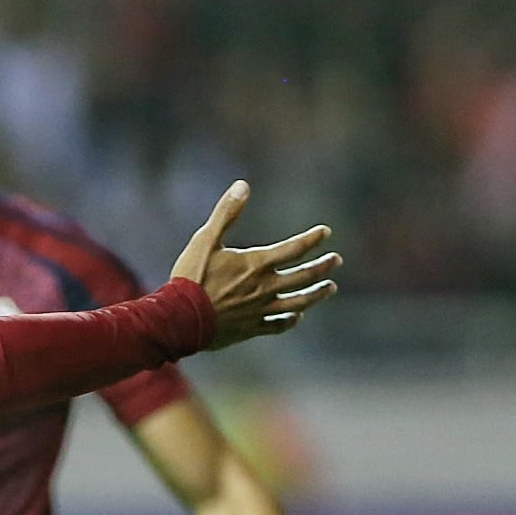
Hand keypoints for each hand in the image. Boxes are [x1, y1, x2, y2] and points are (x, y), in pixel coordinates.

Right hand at [169, 182, 339, 348]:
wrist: (179, 319)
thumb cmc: (191, 277)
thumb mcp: (205, 239)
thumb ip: (226, 213)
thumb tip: (242, 185)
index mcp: (256, 264)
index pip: (294, 249)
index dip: (312, 239)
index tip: (326, 232)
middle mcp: (265, 288)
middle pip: (304, 277)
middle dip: (323, 267)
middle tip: (336, 261)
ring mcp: (260, 310)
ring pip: (298, 303)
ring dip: (316, 294)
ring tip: (330, 288)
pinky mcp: (251, 328)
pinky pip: (278, 325)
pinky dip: (291, 320)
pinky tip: (298, 317)